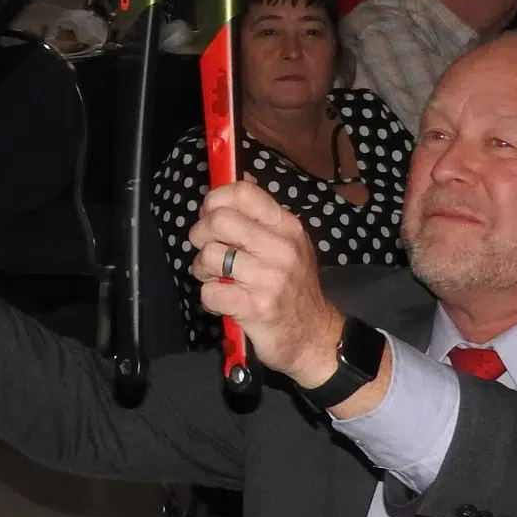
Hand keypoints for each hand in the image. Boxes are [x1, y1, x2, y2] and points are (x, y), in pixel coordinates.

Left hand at [186, 181, 344, 384]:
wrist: (315, 337)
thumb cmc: (293, 288)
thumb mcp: (288, 245)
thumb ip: (260, 218)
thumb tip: (237, 179)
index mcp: (287, 227)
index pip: (243, 193)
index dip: (214, 200)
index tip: (209, 215)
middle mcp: (280, 248)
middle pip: (218, 220)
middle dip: (200, 235)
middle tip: (208, 251)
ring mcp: (269, 278)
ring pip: (209, 256)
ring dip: (203, 270)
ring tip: (218, 279)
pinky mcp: (255, 307)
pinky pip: (209, 293)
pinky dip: (210, 299)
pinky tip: (225, 301)